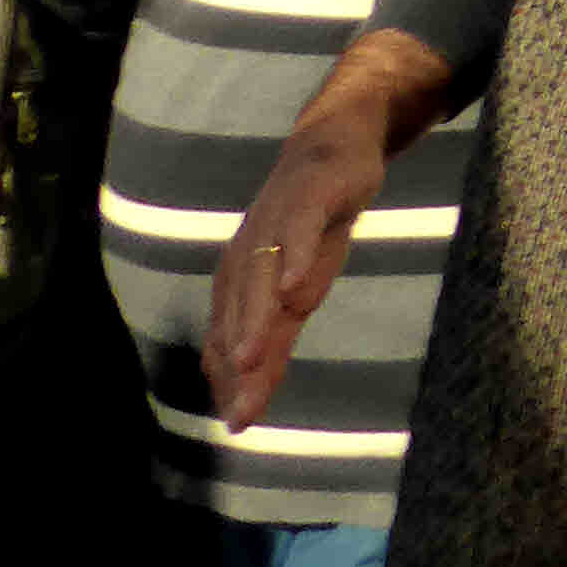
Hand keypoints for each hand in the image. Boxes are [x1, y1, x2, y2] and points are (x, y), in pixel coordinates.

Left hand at [207, 102, 389, 432]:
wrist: (334, 141)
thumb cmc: (310, 219)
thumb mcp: (296, 279)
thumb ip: (276, 327)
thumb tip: (246, 385)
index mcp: (240, 278)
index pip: (232, 337)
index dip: (235, 381)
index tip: (240, 426)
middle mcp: (248, 253)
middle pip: (242, 316)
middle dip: (241, 366)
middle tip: (243, 413)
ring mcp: (274, 224)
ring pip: (262, 279)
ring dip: (255, 320)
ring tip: (251, 360)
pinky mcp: (308, 196)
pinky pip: (298, 231)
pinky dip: (293, 259)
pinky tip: (295, 289)